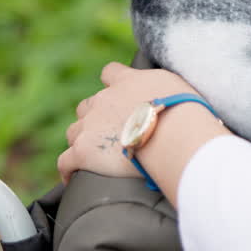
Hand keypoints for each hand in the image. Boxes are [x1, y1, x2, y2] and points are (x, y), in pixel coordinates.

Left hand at [57, 61, 200, 182]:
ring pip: (74, 131)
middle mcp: (103, 100)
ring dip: (83, 140)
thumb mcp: (177, 86)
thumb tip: (168, 95)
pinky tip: (72, 177)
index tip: (118, 93)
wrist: (173, 134)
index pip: (110, 73)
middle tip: (113, 133)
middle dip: (96, 117)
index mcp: (126, 82)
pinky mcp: (83, 152)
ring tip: (96, 155)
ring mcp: (90, 126)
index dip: (112, 83)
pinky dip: (68, 169)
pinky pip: (65, 161)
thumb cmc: (185, 111)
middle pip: (88, 105)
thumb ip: (163, 87)